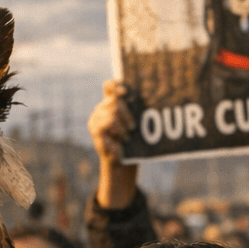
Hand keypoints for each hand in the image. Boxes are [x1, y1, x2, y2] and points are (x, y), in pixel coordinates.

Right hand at [87, 80, 137, 209]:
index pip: (110, 86)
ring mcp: (96, 118)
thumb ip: (138, 110)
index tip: (126, 92)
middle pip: (114, 101)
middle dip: (126, 114)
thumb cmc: (133, 140)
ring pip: (111, 115)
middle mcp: (102, 107)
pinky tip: (118, 145)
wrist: (122, 161)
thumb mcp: (138, 124)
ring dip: (121, 128)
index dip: (116, 86)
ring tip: (126, 138)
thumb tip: (154, 97)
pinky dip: (114, 136)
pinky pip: (104, 127)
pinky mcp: (94, 130)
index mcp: (112, 102)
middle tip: (133, 128)